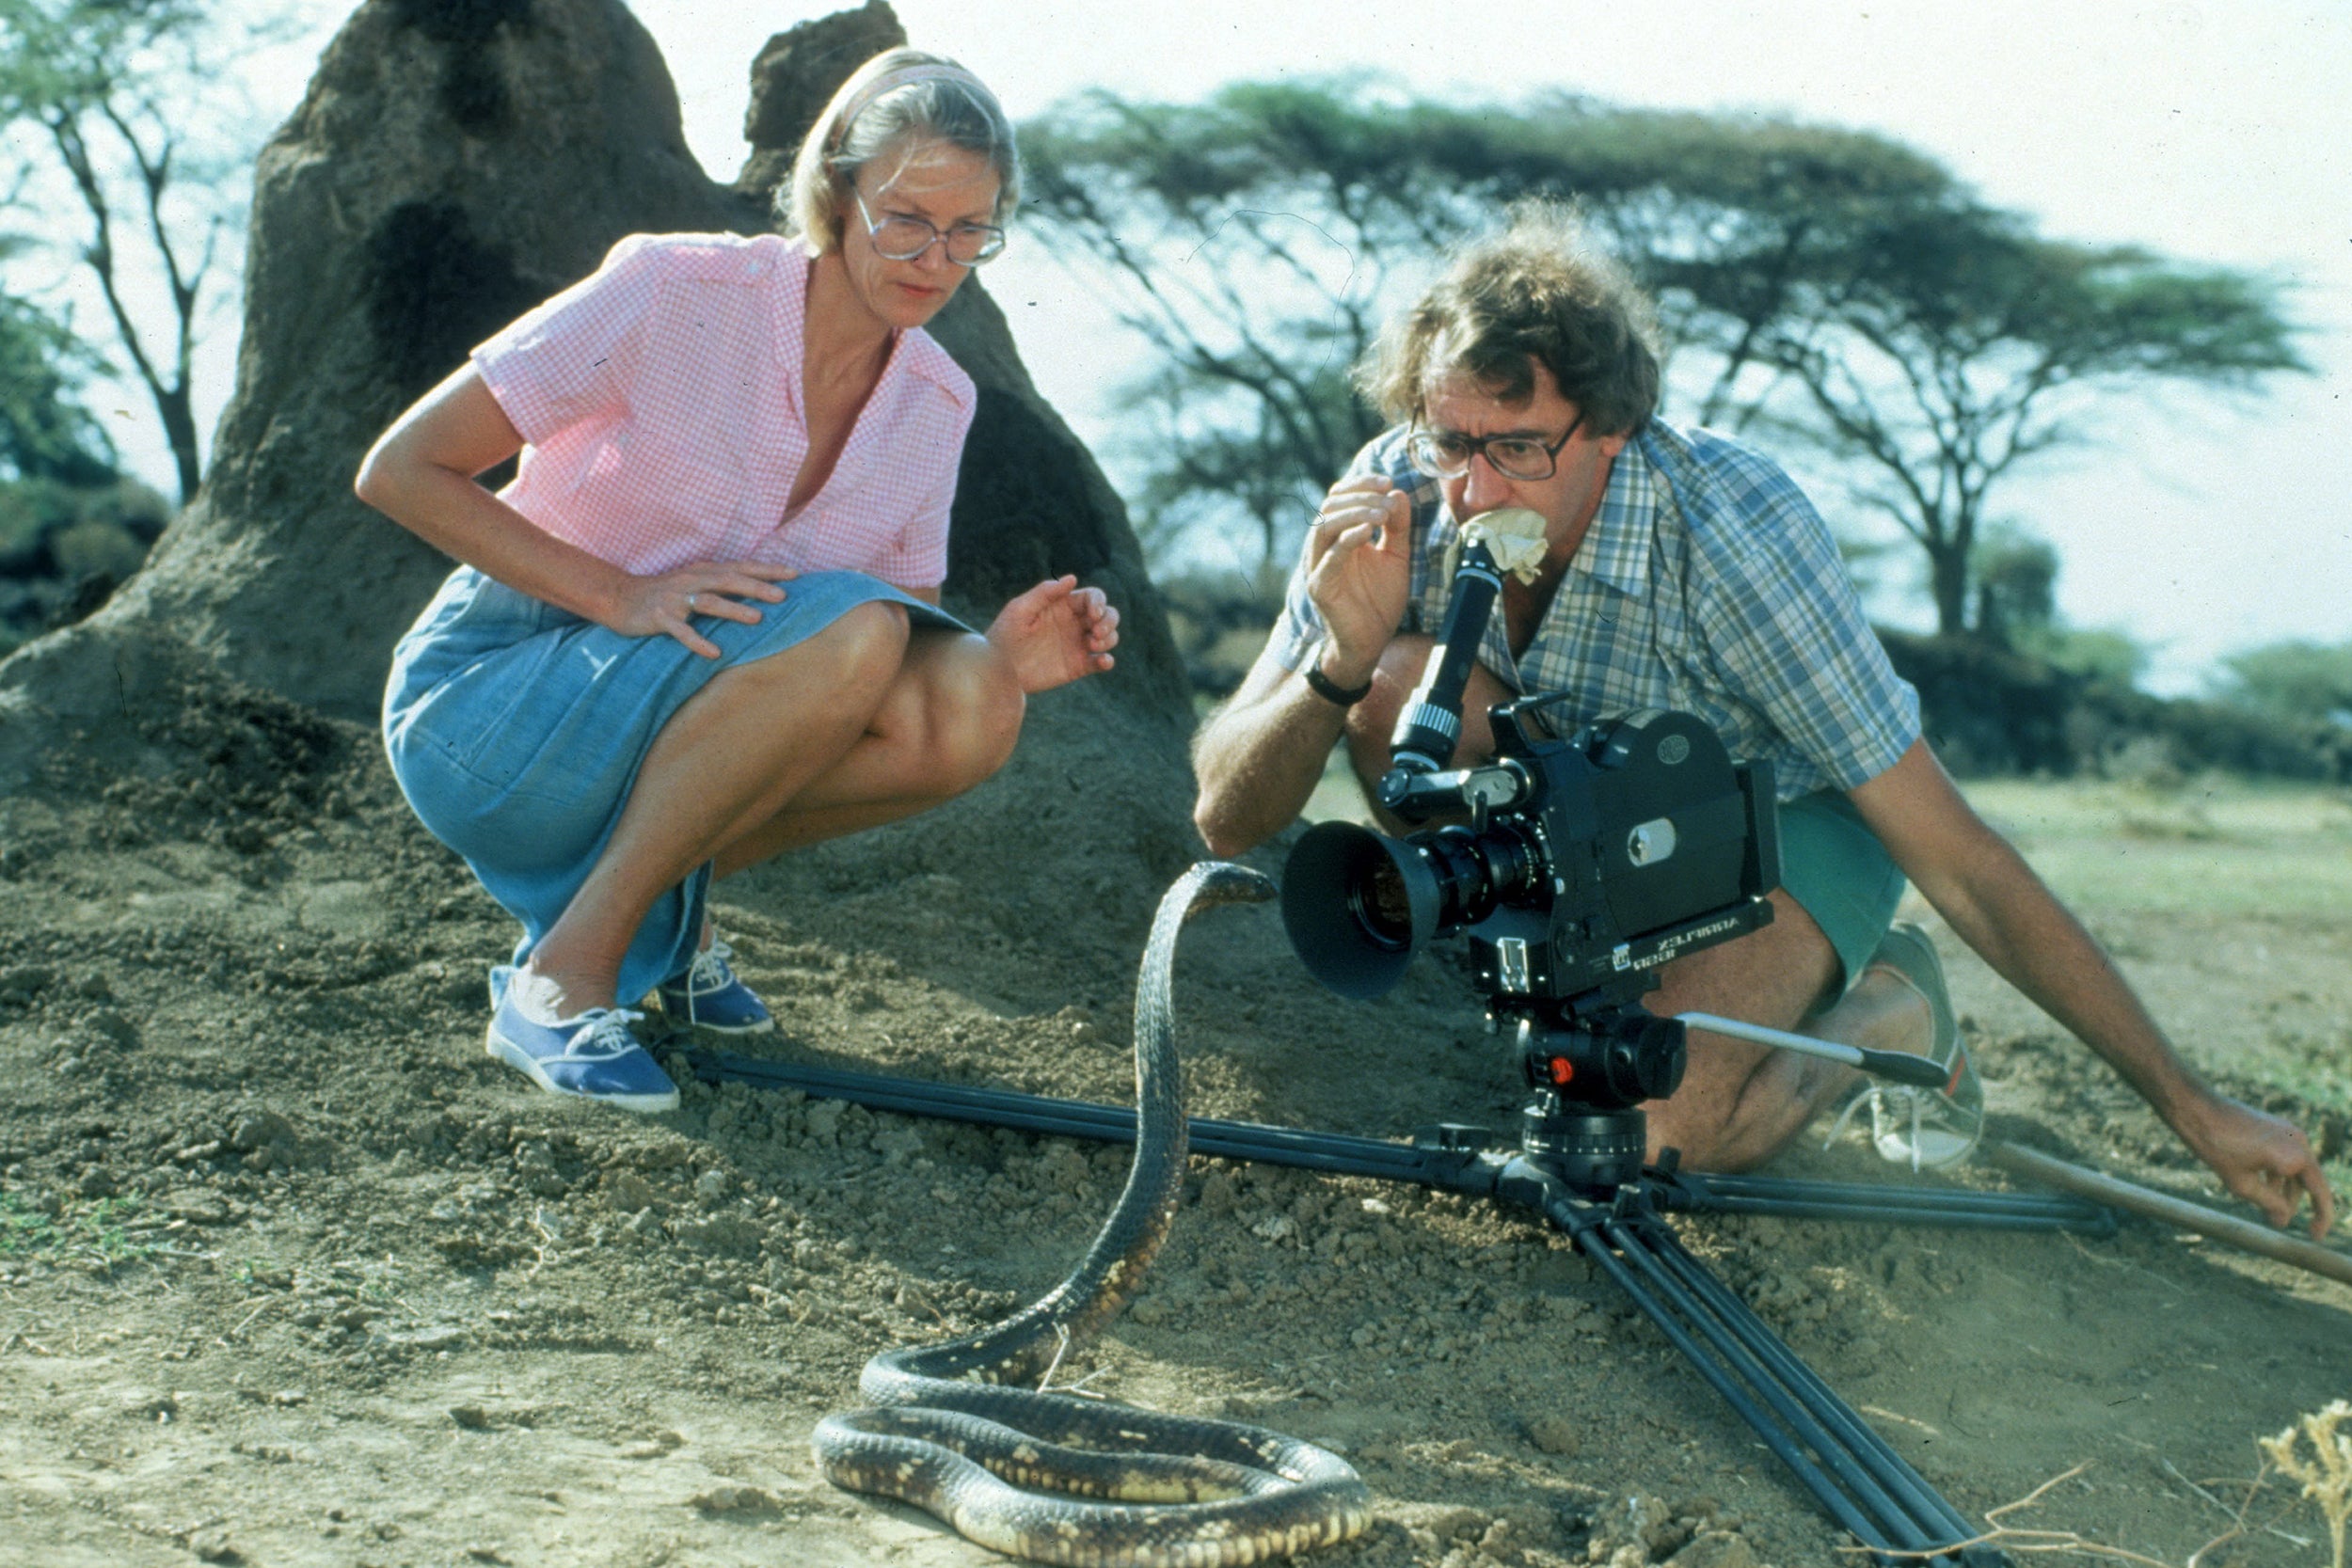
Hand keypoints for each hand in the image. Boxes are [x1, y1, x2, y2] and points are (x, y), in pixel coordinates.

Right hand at [606, 561, 797, 658]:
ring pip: (708, 602)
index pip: (740, 567)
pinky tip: (714, 653)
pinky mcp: (659, 617)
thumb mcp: (694, 582)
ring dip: (733, 610)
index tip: (795, 575)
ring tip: (757, 619)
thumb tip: (758, 589)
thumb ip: (721, 583)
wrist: (619, 597)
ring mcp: (675, 599)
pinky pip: (681, 631)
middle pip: (728, 580)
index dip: (766, 570)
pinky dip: (698, 642)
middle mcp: (691, 581)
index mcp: (703, 571)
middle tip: (783, 596)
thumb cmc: (664, 592)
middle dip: (756, 587)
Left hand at [986, 575, 1118, 693]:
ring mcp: (1078, 645)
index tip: (1093, 614)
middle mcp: (1075, 623)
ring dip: (1109, 638)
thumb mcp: (1019, 610)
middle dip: (1109, 620)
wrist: (998, 670)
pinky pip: (1101, 662)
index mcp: (1063, 605)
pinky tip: (1103, 661)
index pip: (1092, 597)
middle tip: (1096, 632)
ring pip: (1109, 637)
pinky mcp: (1078, 666)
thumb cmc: (1004, 635)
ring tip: (1093, 645)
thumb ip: (1045, 593)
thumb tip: (1072, 578)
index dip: (1099, 602)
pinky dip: (1108, 661)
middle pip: (1107, 614)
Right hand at [1304, 475, 1411, 683]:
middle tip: (1387, 495)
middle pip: (1330, 505)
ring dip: (1354, 513)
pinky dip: (1348, 539)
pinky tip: (1368, 531)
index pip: (1340, 497)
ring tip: (1382, 514)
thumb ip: (1398, 527)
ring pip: (1324, 526)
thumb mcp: (1396, 556)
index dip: (1361, 484)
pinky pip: (1329, 558)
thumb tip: (1398, 494)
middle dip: (1360, 495)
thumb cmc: (1380, 600)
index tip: (1388, 481)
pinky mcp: (1320, 587)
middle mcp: (1324, 547)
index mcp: (1339, 536)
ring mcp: (1318, 566)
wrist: (1372, 642)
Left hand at [2180, 1092, 2335, 1238]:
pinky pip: (2283, 1157)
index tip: (2314, 1237)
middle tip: (2278, 1224)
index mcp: (2296, 1156)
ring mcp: (2287, 1132)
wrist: (2196, 1109)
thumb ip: (2268, 1204)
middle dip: (2293, 1204)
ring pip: (2293, 1170)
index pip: (2320, 1193)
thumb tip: (2284, 1220)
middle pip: (2306, 1182)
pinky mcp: (2274, 1128)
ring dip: (2282, 1190)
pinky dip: (2275, 1174)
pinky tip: (2261, 1188)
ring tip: (2267, 1210)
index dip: (2321, 1218)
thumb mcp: (2242, 1183)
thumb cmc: (2217, 1146)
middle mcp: (2298, 1141)